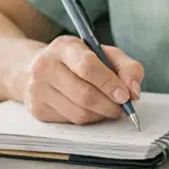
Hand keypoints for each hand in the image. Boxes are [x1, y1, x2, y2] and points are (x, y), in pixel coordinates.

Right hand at [19, 36, 144, 124]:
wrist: (34, 68)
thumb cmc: (76, 61)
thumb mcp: (103, 54)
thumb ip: (126, 67)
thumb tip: (134, 92)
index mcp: (64, 47)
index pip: (88, 67)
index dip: (109, 83)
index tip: (125, 96)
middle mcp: (45, 66)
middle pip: (85, 95)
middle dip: (110, 105)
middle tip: (122, 108)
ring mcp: (38, 89)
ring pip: (79, 113)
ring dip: (101, 115)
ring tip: (108, 108)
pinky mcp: (38, 109)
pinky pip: (71, 122)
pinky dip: (88, 119)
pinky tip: (90, 110)